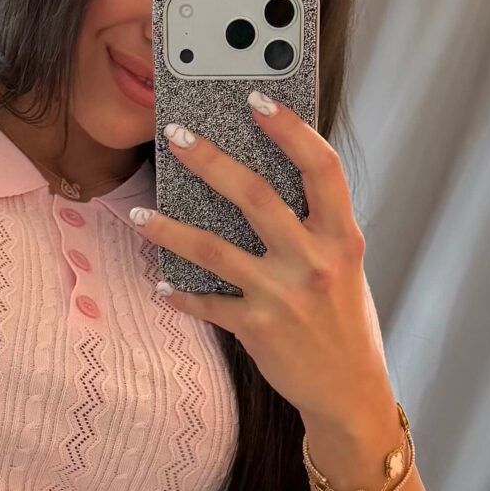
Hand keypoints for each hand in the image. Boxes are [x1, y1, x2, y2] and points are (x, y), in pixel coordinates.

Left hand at [137, 99, 391, 424]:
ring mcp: (283, 296)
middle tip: (175, 134)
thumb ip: (315, 226)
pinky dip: (180, 294)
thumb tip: (260, 180)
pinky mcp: (258, 328)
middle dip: (210, 161)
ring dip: (169, 230)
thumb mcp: (344, 266)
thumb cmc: (344, 321)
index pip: (321, 168)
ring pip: (214, 250)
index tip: (258, 98)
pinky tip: (161, 285)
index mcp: (341, 237)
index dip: (290, 129)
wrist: (350, 392)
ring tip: (139, 215)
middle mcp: (314, 262)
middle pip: (256, 196)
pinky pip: (207, 303)